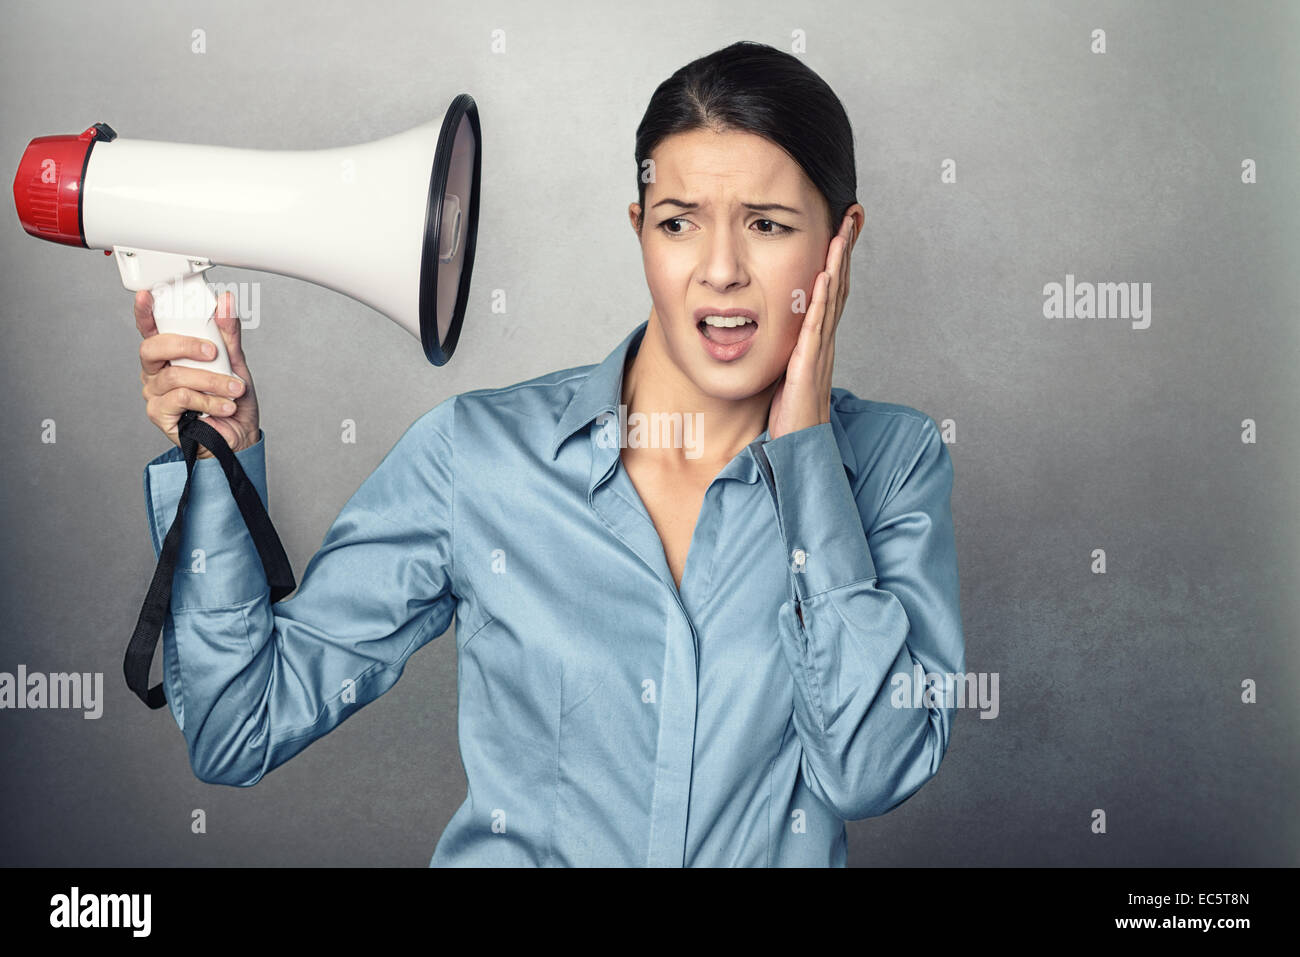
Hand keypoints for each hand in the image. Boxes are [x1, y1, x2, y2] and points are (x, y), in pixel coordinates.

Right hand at [137, 291, 259, 458]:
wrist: (240, 436)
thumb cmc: (232, 399)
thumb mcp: (235, 362)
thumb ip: (228, 333)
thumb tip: (226, 301)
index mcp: (170, 353)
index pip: (151, 328)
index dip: (144, 312)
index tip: (147, 295)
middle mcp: (157, 371)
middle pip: (152, 348)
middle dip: (185, 346)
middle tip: (212, 352)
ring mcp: (155, 392)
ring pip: (175, 375)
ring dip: (211, 380)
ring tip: (234, 389)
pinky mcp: (159, 413)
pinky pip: (181, 398)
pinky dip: (208, 399)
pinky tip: (224, 406)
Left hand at [767, 212, 856, 440]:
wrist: (798, 447)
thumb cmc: (791, 412)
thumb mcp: (787, 369)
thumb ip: (788, 346)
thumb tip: (780, 328)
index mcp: (818, 339)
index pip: (831, 289)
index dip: (838, 258)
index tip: (842, 227)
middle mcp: (825, 339)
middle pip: (839, 284)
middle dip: (846, 248)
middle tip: (854, 214)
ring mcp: (820, 350)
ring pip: (833, 298)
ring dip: (838, 263)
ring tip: (843, 230)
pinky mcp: (809, 363)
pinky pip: (817, 325)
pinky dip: (822, 299)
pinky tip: (825, 275)